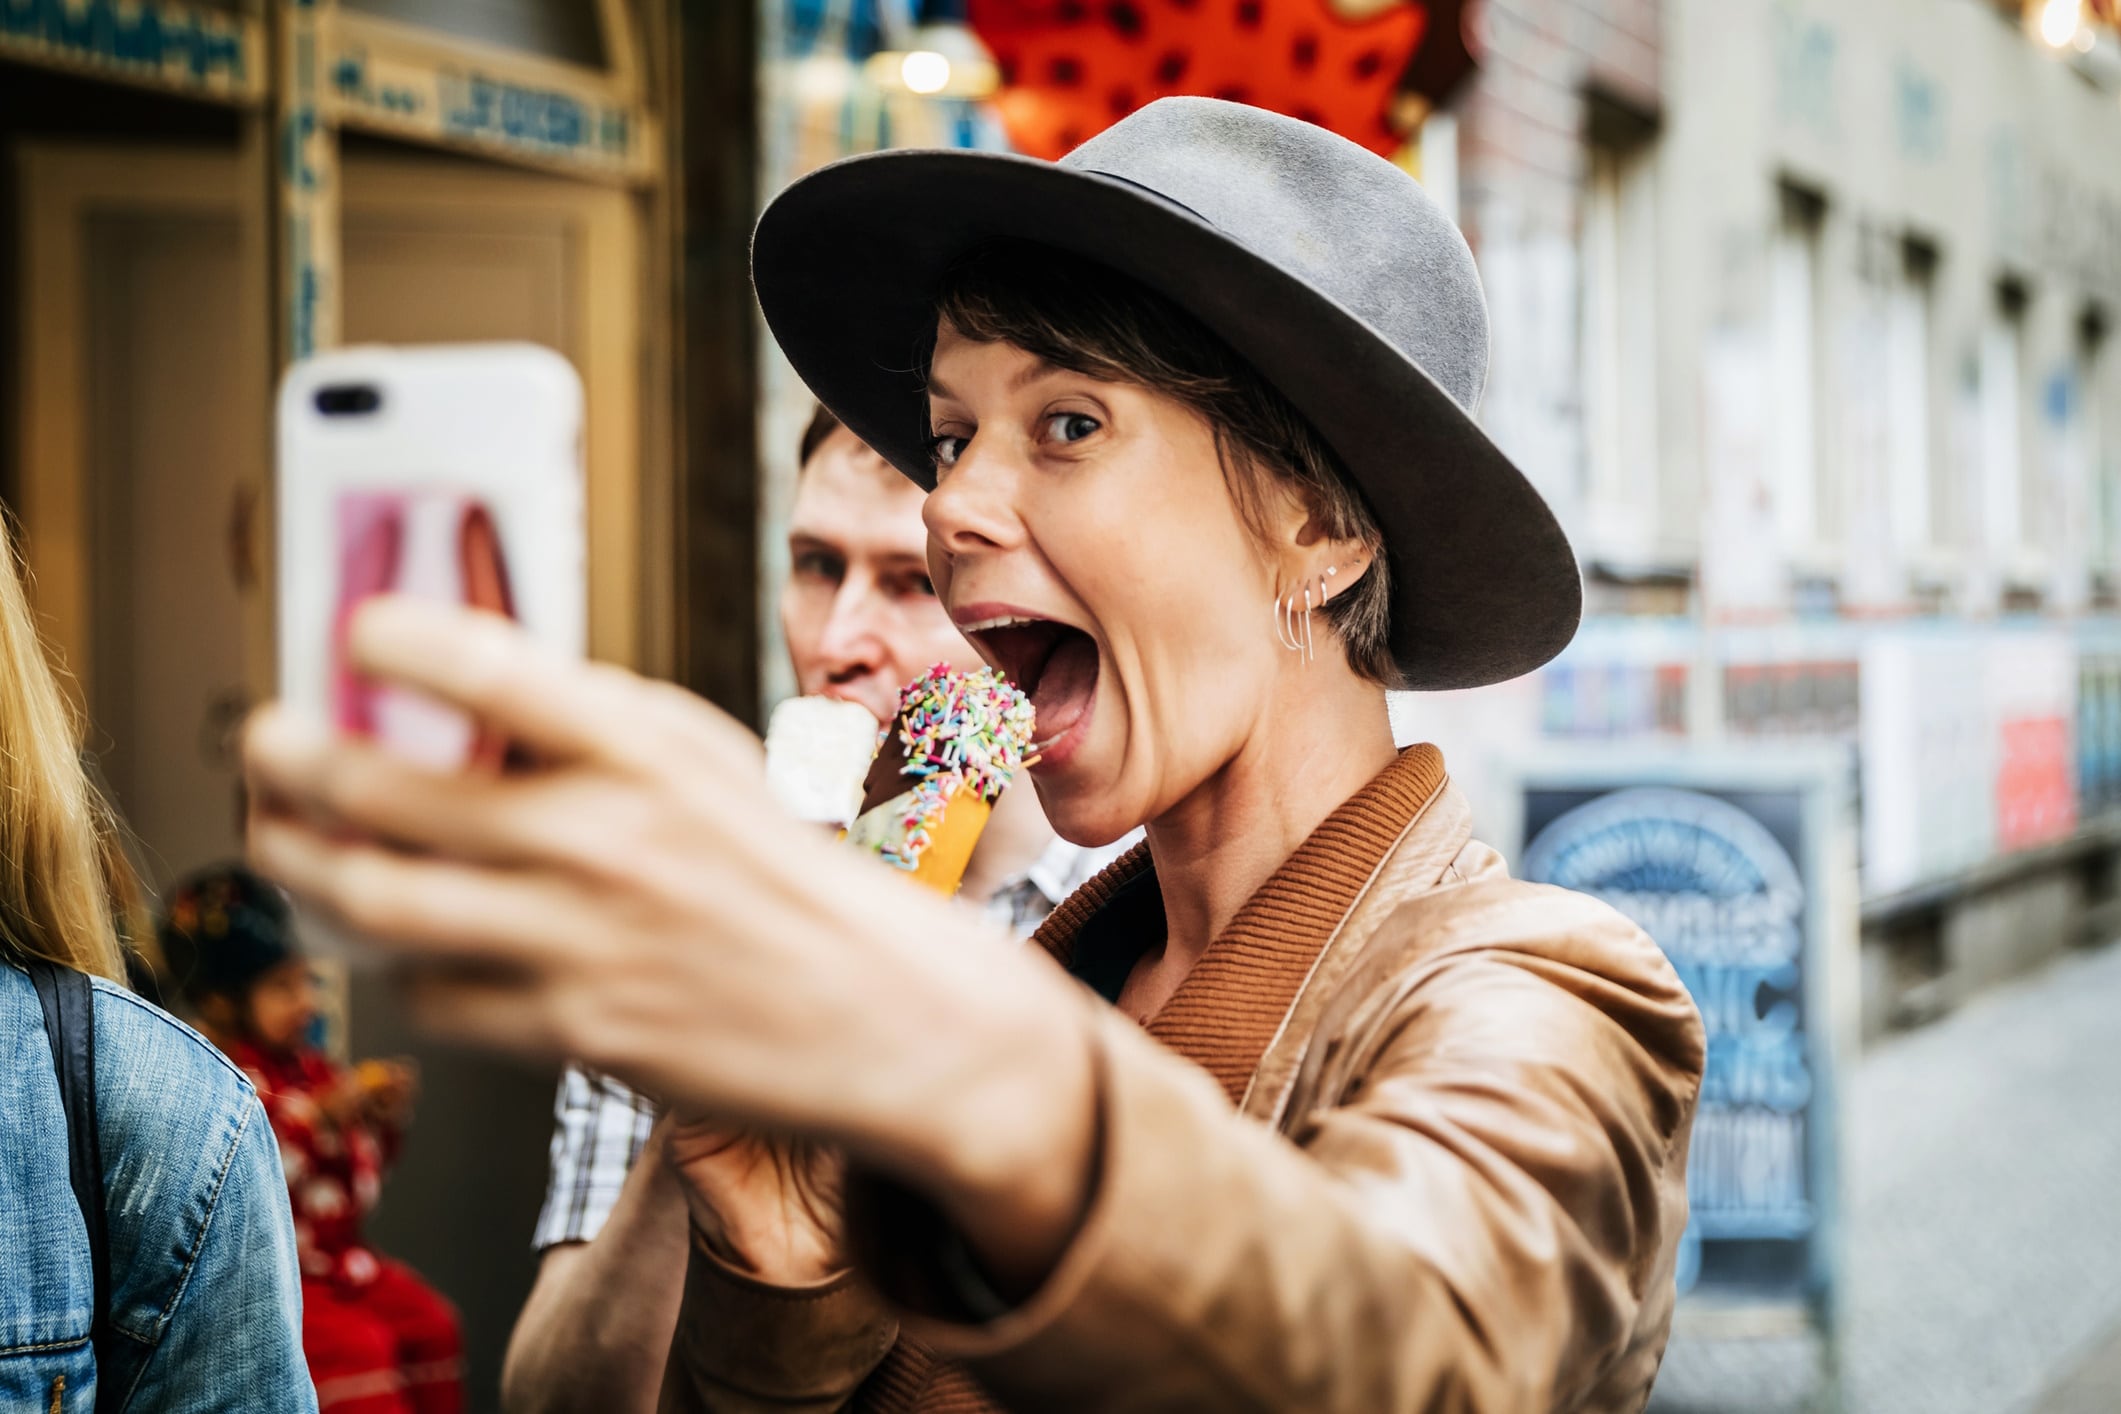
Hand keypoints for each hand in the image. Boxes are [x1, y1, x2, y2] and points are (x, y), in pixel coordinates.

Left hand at [244, 599, 1099, 1287]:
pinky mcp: (573, 1034)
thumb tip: (451, 694)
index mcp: (647, 751)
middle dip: (288, 763)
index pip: (486, 668)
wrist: (882, 1012)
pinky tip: (408, 945)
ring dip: (303, 867)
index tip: (347, 634)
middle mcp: (605, 840)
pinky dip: (403, 967)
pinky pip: (434, 997)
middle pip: (383, 793)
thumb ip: (591, 724)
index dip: (388, 640)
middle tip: (264, 743)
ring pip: (377, 904)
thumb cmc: (784, 873)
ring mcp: (583, 943)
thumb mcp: (709, 761)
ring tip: (284, 842)